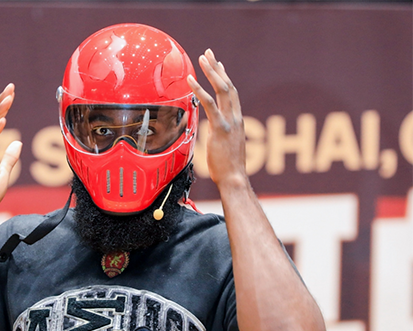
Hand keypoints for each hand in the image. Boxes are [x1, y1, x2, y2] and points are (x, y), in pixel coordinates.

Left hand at [187, 49, 246, 188]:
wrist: (234, 179)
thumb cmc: (228, 169)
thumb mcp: (223, 148)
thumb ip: (219, 136)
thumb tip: (212, 133)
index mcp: (237, 121)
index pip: (231, 94)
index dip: (224, 78)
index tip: (219, 65)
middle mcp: (236, 117)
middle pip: (228, 86)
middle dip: (217, 68)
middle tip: (208, 53)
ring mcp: (230, 121)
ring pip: (222, 89)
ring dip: (211, 71)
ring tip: (202, 58)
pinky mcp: (221, 128)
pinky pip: (209, 104)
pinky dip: (200, 90)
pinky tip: (191, 80)